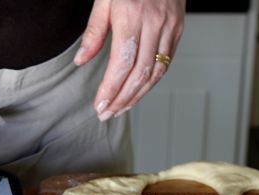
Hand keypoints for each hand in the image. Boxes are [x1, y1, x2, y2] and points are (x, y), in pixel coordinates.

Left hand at [74, 0, 185, 119]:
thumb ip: (93, 32)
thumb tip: (80, 61)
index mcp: (133, 16)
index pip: (122, 63)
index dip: (111, 89)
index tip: (99, 105)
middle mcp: (154, 24)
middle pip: (140, 73)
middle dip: (122, 99)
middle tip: (106, 114)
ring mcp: (170, 27)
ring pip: (156, 72)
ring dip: (137, 95)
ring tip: (120, 109)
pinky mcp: (178, 29)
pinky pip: (166, 62)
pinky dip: (151, 82)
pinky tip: (137, 92)